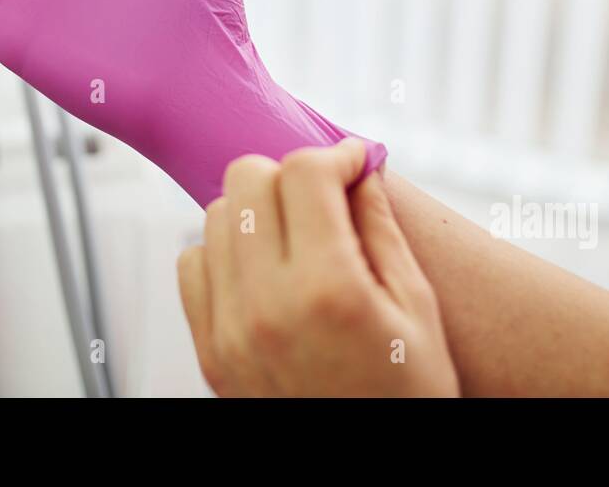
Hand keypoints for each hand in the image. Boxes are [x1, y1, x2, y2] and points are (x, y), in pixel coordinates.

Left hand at [177, 140, 458, 395]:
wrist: (371, 473)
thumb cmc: (406, 396)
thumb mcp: (416, 308)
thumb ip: (380, 226)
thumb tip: (358, 166)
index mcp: (328, 290)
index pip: (303, 172)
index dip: (335, 154)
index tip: (353, 163)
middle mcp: (265, 307)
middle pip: (249, 179)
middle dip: (292, 175)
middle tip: (326, 198)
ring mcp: (227, 331)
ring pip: (216, 215)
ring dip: (257, 210)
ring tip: (298, 235)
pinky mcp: (210, 352)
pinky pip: (192, 264)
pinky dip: (224, 252)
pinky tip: (265, 269)